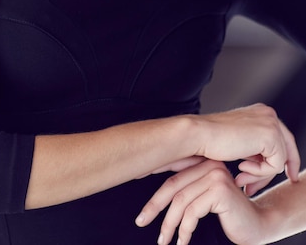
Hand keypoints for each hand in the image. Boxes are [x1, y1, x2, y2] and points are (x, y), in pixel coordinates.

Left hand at [135, 160, 267, 244]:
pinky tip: (182, 241)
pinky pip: (192, 212)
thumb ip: (187, 188)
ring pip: (180, 201)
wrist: (258, 225)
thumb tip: (155, 195)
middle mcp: (209, 164)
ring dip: (169, 224)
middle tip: (141, 221)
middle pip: (173, 187)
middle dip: (154, 206)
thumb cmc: (229, 213)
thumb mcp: (204, 197)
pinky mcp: (220, 190)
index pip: (172, 173)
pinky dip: (184, 229)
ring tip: (164, 240)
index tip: (140, 200)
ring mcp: (215, 175)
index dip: (154, 186)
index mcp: (203, 161)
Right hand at [196, 104, 299, 188]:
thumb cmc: (211, 139)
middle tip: (258, 188)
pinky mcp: (271, 137)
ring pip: (280, 160)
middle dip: (272, 173)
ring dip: (259, 175)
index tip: (283, 177)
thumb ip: (255, 146)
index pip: (281, 139)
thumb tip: (269, 162)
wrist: (199, 135)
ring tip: (241, 180)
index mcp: (261, 112)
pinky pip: (275, 165)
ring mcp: (271, 123)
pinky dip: (259, 173)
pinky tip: (241, 169)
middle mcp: (269, 113)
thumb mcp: (239, 140)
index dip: (282, 161)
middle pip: (285, 149)